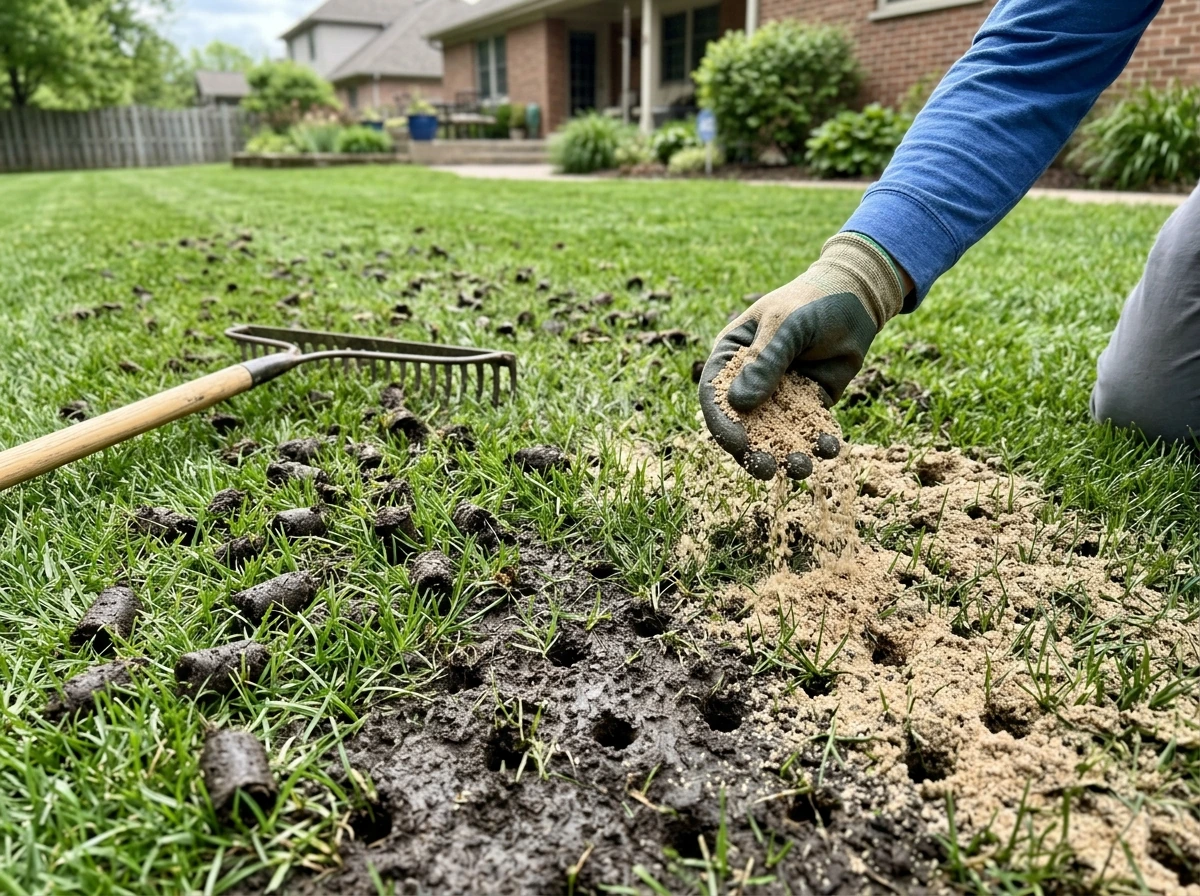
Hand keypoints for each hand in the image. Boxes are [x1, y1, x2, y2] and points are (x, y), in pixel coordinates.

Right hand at [698, 233, 906, 478]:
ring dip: (786, 454)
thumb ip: (765, 362)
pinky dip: (817, 442)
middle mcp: (749, 381)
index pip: (715, 396)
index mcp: (730, 358)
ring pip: (775, 433)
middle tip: (770, 469)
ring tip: (804, 467)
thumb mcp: (785, 326)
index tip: (738, 443)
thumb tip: (740, 405)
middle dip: (754, 450)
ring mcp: (779, 395)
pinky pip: (808, 429)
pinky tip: (829, 447)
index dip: (722, 423)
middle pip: (742, 424)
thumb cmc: (811, 303)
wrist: (855, 299)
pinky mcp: (809, 403)